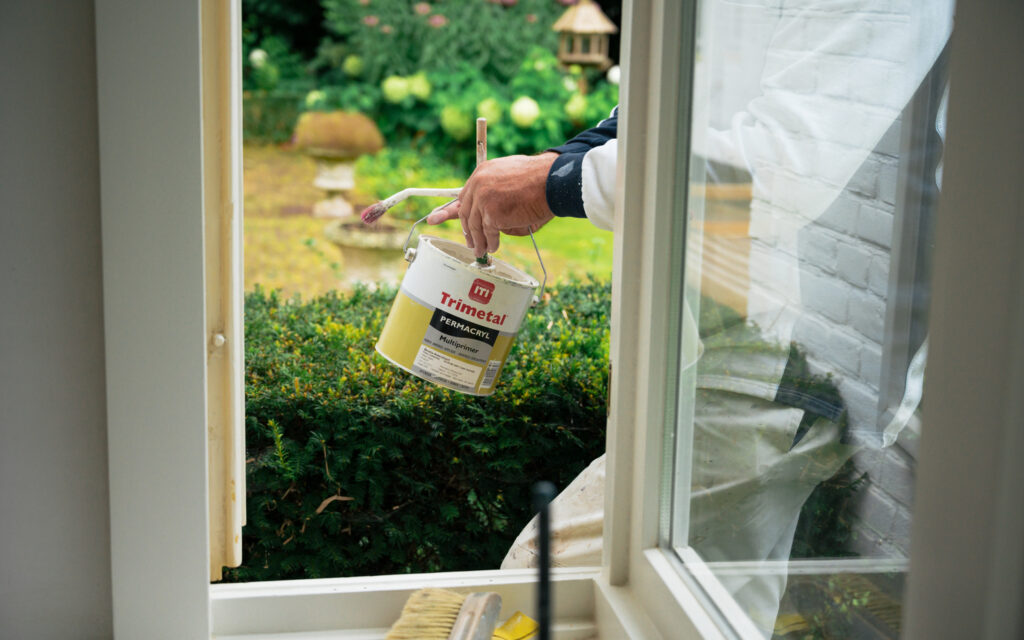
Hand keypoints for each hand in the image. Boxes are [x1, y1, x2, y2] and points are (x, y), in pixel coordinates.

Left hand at [426, 152, 557, 257]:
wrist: (551, 181)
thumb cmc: (538, 180)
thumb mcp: (510, 178)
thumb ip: (495, 193)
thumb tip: (488, 216)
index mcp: (482, 172)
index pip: (465, 195)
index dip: (458, 210)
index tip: (448, 219)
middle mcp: (478, 183)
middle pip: (466, 212)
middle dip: (467, 230)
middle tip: (469, 242)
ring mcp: (483, 199)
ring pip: (475, 226)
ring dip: (479, 241)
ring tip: (481, 250)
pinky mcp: (491, 214)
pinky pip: (489, 233)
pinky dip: (491, 242)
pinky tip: (493, 247)